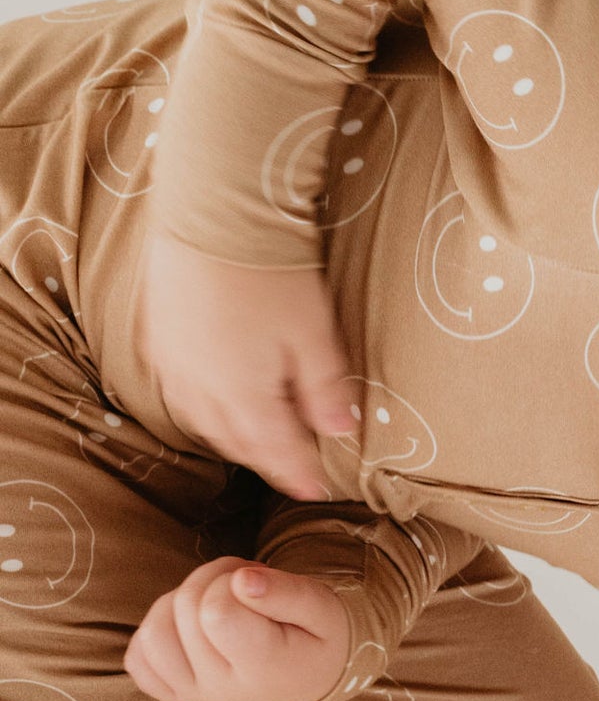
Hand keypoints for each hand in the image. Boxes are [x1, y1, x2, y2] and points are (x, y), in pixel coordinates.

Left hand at [125, 559, 353, 700]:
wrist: (310, 678)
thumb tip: (242, 581)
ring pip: (154, 631)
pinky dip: (160, 631)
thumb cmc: (315, 637)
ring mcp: (193, 698)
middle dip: (213, 582)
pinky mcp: (172, 696)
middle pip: (185, 610)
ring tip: (220, 604)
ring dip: (182, 602)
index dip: (232, 582)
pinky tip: (194, 630)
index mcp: (264, 672)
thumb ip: (288, 592)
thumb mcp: (323, 607)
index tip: (259, 585)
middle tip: (247, 588)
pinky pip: (138, 656)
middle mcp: (222, 693)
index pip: (215, 612)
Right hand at [140, 230, 357, 499]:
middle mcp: (200, 388)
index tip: (320, 489)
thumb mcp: (313, 333)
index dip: (300, 472)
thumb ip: (325, 388)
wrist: (213, 211)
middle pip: (236, 440)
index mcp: (242, 395)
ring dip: (231, 437)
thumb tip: (341, 430)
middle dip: (266, 459)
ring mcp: (172, 362)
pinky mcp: (155, 335)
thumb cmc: (272, 272)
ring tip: (256, 444)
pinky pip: (176, 390)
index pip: (276, 449)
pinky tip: (210, 402)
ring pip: (201, 420)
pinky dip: (199, 408)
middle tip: (293, 471)